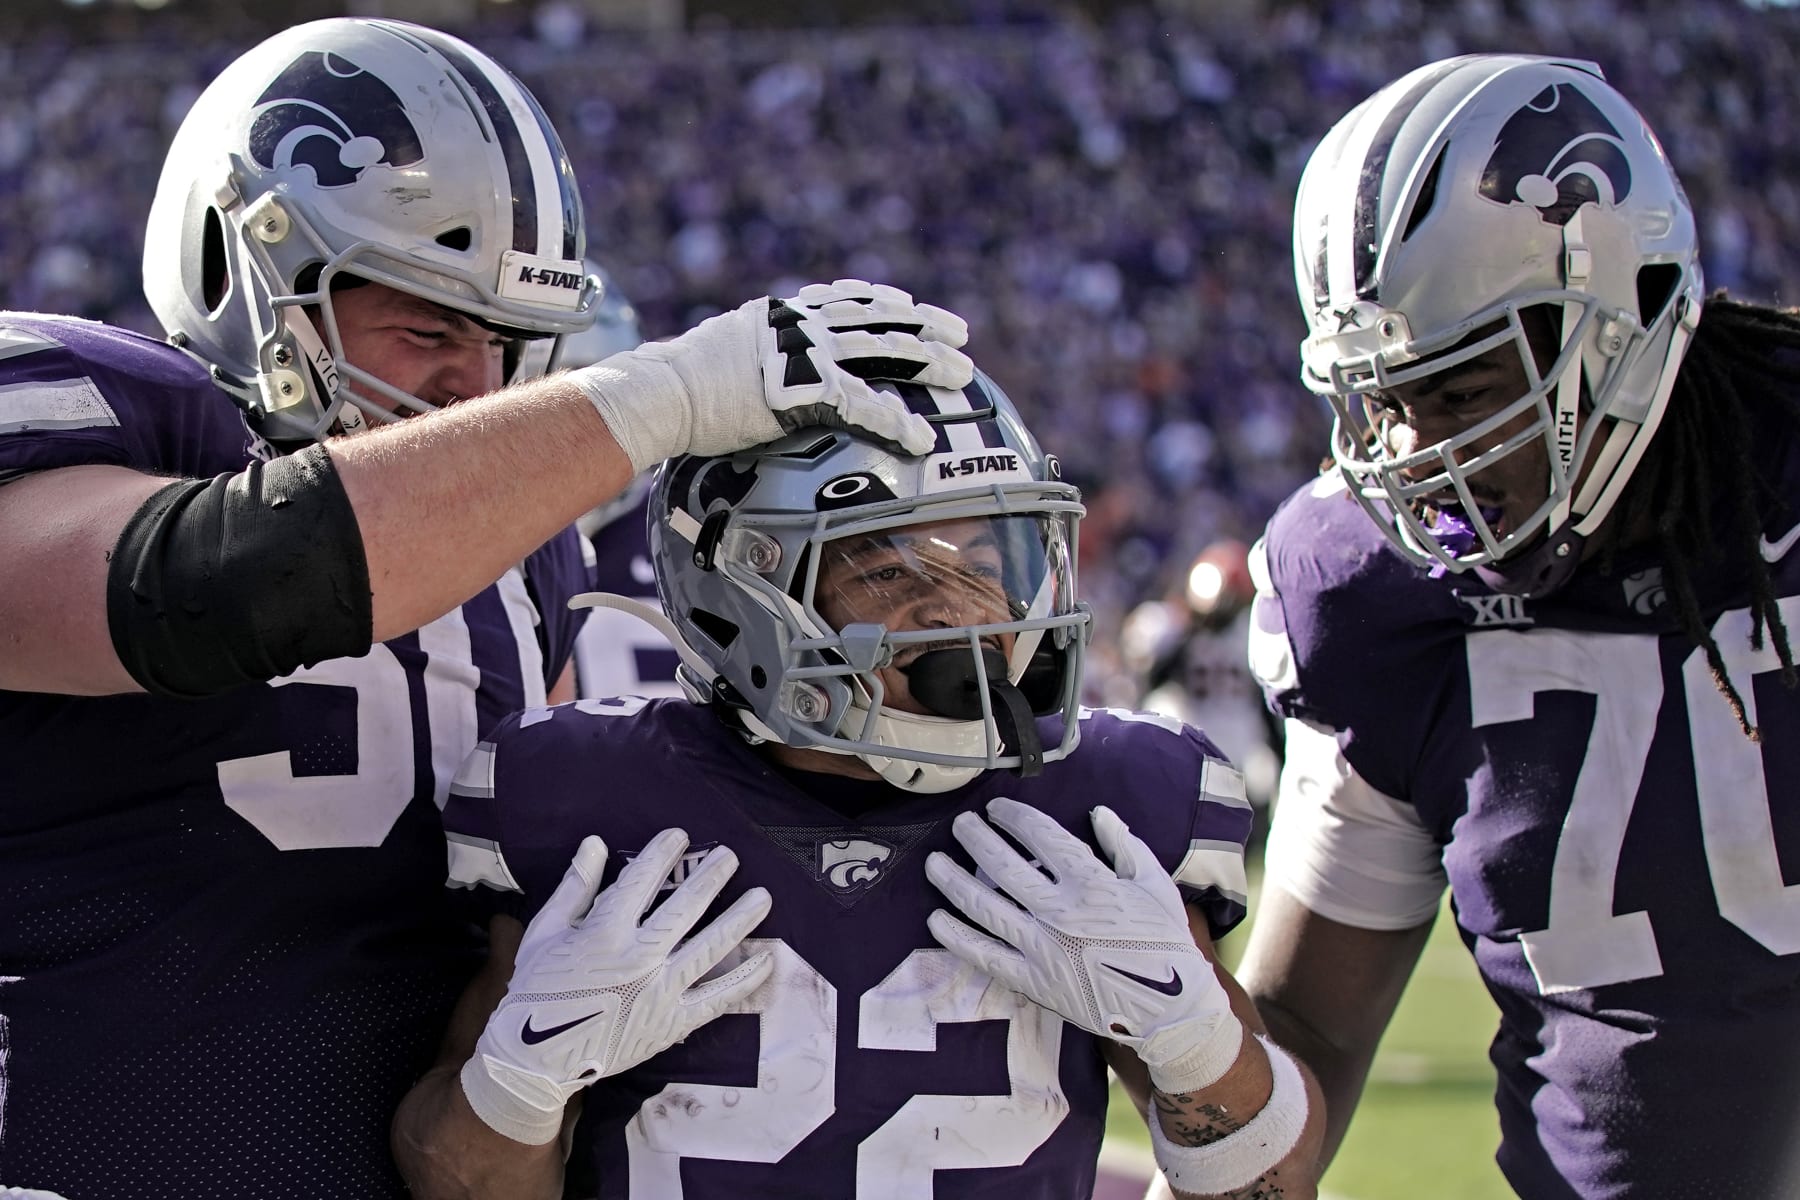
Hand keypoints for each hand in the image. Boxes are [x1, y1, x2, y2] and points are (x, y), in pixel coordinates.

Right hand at [461, 829, 773, 1143]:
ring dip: (739, 920)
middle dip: (710, 878)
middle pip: (684, 909)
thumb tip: (595, 844)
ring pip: (710, 948)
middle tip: (729, 856)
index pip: (641, 881)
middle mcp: (639, 958)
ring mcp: (660, 992)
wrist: (536, 1060)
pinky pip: (717, 998)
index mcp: (605, 933)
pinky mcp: (673, 1023)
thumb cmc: (537, 990)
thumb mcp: (545, 932)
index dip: (661, 854)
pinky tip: (766, 959)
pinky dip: (744, 979)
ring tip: (762, 897)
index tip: (679, 836)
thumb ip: (575, 887)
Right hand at [571, 279, 971, 470]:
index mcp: (784, 314)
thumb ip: (755, 352)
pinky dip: (898, 422)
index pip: (847, 298)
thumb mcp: (726, 352)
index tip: (912, 304)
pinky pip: (866, 406)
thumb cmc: (681, 384)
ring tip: (962, 375)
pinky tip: (922, 436)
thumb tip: (755, 368)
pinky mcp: (807, 390)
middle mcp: (802, 325)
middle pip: (878, 318)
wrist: (663, 391)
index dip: (885, 301)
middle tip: (960, 333)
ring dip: (928, 363)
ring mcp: (807, 354)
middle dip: (925, 325)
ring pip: (884, 352)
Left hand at [925, 799, 1243, 1094]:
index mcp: (1091, 883)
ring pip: (985, 908)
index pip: (1040, 837)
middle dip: (976, 840)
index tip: (996, 809)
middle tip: (960, 825)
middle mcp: (1059, 912)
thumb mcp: (1155, 885)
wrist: (1169, 1010)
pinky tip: (937, 920)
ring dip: (955, 882)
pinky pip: (986, 956)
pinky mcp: (1034, 981)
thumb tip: (1099, 814)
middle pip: (1003, 866)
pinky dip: (958, 937)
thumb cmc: (1165, 943)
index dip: (1013, 818)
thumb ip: (1125, 846)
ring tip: (935, 863)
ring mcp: (1042, 948)